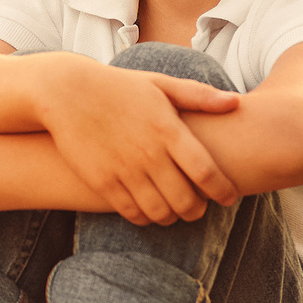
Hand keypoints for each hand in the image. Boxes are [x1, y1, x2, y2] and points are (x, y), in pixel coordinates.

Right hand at [34, 60, 238, 222]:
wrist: (66, 92)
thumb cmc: (119, 87)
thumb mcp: (159, 85)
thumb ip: (198, 96)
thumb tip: (236, 103)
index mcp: (168, 130)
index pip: (206, 173)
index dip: (223, 191)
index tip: (229, 197)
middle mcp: (149, 153)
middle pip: (186, 200)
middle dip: (198, 211)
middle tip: (199, 208)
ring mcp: (124, 170)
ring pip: (160, 212)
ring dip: (172, 217)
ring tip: (174, 211)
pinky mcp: (102, 181)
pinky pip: (132, 213)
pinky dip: (145, 218)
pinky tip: (148, 210)